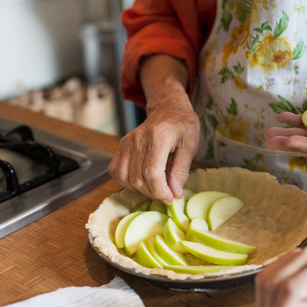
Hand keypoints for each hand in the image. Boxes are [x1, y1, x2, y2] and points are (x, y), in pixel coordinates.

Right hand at [108, 56, 199, 203]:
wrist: (168, 108)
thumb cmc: (182, 125)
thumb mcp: (190, 145)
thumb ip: (181, 170)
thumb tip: (175, 193)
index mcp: (159, 137)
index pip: (152, 172)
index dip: (160, 191)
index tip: (170, 198)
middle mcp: (139, 139)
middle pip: (137, 178)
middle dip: (152, 193)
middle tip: (166, 194)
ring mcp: (127, 142)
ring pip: (125, 177)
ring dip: (140, 190)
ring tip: (155, 188)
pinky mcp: (121, 146)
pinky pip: (116, 171)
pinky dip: (126, 182)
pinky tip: (141, 181)